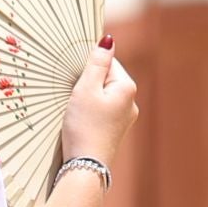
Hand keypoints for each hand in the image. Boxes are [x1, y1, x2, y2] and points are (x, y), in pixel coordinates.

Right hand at [61, 35, 137, 166]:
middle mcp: (131, 102)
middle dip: (88, 84)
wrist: (86, 166)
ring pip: (102, 96)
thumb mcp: (86, 89)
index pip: (108, 62)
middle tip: (76, 99)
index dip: (89, 69)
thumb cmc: (84, 126)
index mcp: (128, 88)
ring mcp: (124, 118)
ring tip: (78, 113)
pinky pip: (102, 112)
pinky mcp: (115, 131)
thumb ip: (96, 63)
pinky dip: (90, 112)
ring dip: (87, 99)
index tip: (77, 82)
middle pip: (105, 79)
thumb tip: (108, 40)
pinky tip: (82, 122)